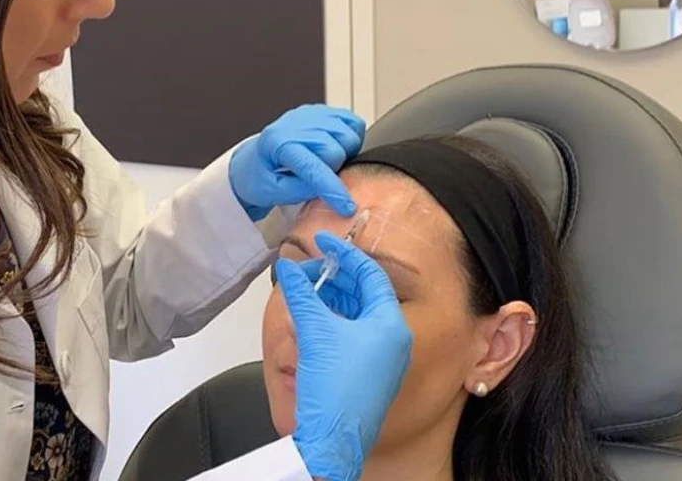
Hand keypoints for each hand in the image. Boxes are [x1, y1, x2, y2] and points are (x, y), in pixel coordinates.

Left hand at [229, 104, 365, 220]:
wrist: (250, 163)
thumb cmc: (257, 177)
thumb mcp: (271, 192)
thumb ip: (301, 191)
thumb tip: (330, 187)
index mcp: (276, 143)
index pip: (313, 167)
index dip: (333, 189)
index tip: (346, 206)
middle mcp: (294, 123)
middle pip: (336, 149)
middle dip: (335, 169)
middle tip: (321, 176)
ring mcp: (309, 114)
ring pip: (349, 134)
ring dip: (345, 153)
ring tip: (327, 163)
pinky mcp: (320, 112)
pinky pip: (352, 121)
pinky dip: (352, 137)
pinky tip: (337, 148)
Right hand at [274, 233, 412, 480]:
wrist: (332, 440)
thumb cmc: (332, 385)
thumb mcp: (313, 331)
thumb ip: (300, 294)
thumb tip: (287, 269)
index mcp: (390, 323)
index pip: (371, 274)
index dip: (345, 253)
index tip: (323, 240)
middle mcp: (394, 338)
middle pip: (365, 293)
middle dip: (335, 277)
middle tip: (308, 267)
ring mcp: (383, 357)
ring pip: (357, 314)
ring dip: (331, 299)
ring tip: (304, 289)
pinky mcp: (369, 372)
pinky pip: (353, 333)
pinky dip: (333, 320)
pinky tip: (310, 316)